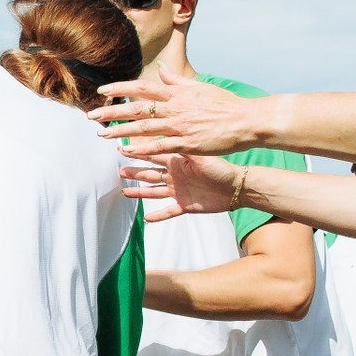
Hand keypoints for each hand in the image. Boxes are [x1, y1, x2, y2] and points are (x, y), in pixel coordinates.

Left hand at [91, 68, 268, 158]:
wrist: (246, 120)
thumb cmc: (225, 104)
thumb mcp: (200, 87)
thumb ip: (176, 80)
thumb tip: (159, 70)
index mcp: (177, 93)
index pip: (143, 87)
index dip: (121, 88)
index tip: (103, 91)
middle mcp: (175, 107)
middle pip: (137, 107)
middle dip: (113, 111)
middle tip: (92, 115)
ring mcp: (181, 125)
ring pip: (144, 127)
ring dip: (121, 131)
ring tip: (102, 134)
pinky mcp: (187, 143)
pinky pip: (160, 146)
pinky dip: (142, 148)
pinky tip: (126, 151)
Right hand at [120, 152, 241, 218]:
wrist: (236, 187)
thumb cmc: (221, 168)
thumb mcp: (200, 156)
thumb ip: (182, 148)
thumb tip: (164, 137)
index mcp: (176, 162)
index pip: (152, 156)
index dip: (137, 153)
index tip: (122, 149)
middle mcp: (175, 176)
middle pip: (149, 174)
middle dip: (134, 172)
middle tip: (119, 171)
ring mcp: (179, 191)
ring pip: (154, 192)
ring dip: (140, 192)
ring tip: (125, 192)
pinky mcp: (185, 205)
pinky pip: (168, 211)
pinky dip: (158, 216)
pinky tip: (146, 218)